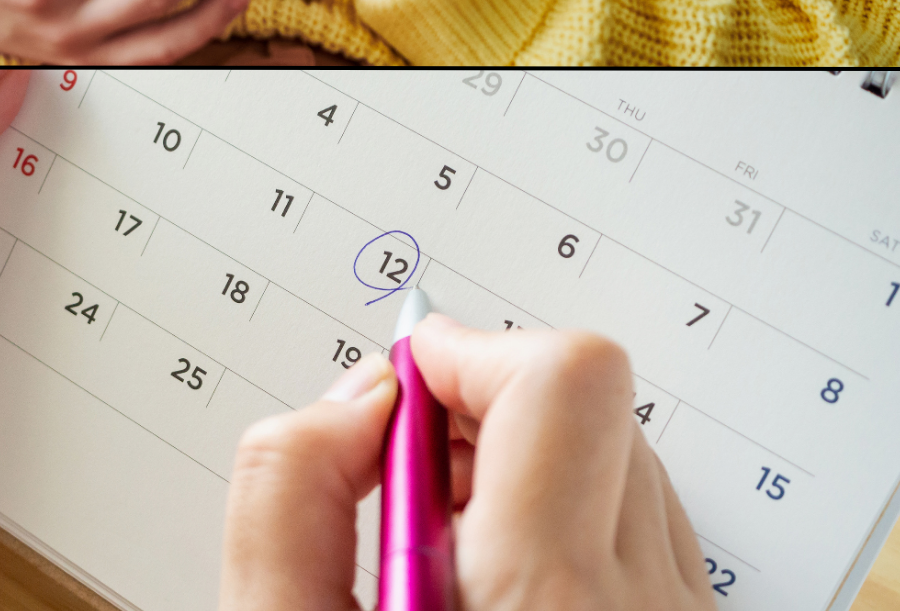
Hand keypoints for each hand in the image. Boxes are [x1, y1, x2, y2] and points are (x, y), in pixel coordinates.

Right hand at [220, 321, 714, 610]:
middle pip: (591, 404)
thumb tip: (356, 397)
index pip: (564, 375)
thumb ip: (285, 503)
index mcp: (543, 600)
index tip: (409, 384)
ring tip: (457, 563)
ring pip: (627, 465)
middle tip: (414, 498)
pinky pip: (653, 536)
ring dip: (536, 475)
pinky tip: (506, 593)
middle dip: (487, 415)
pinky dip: (579, 531)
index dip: (469, 353)